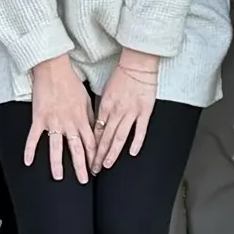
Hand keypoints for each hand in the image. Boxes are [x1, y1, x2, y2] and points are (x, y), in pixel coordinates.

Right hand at [26, 58, 98, 179]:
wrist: (53, 69)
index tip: (96, 168)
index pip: (90, 143)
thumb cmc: (71, 82)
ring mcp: (53, 122)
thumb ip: (90, 117)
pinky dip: (30, 149)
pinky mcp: (39, 118)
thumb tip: (95, 131)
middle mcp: (69, 123)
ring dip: (57, 163)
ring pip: (56, 147)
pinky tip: (28, 162)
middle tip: (83, 180)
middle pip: (76, 149)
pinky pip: (34, 137)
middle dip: (81, 166)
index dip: (94, 157)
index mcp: (82, 119)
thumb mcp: (87, 99)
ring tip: (58, 177)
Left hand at [92, 51, 160, 168]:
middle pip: (106, 137)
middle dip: (98, 155)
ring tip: (107, 165)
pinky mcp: (145, 111)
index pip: (97, 131)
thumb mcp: (106, 91)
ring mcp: (131, 112)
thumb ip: (102, 108)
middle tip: (94, 169)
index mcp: (105, 106)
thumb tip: (97, 124)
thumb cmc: (122, 75)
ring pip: (120, 136)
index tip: (88, 158)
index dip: (92, 146)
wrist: (138, 64)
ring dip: (112, 152)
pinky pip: (140, 130)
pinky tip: (132, 153)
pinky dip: (136, 142)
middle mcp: (116, 111)